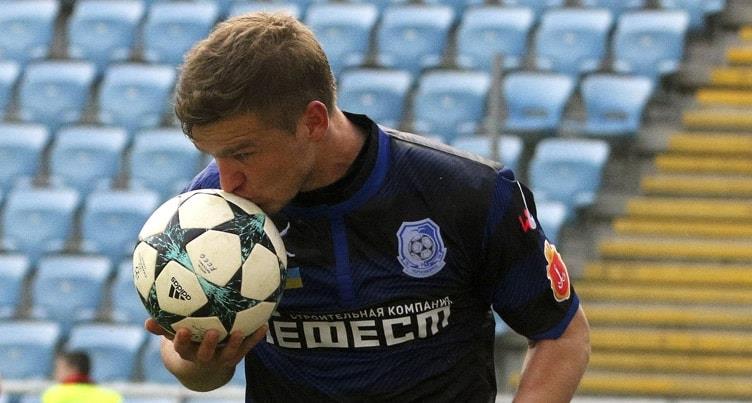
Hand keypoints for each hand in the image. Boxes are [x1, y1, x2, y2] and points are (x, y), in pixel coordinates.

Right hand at [145, 318, 266, 368]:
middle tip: (212, 331)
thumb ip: (162, 328)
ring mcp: (222, 358)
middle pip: (206, 354)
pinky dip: (255, 337)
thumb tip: (146, 322)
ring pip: (229, 354)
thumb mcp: (174, 336)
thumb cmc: (188, 342)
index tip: (182, 330)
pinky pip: (247, 347)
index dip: (181, 341)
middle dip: (208, 344)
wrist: (206, 365)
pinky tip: (264, 324)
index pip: (182, 348)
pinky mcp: (237, 355)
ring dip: (235, 343)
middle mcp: (205, 357)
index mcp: (189, 352)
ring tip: (240, 331)